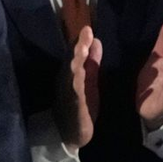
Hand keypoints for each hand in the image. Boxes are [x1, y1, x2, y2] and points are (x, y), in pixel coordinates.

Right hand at [56, 25, 101, 148]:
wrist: (67, 133)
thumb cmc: (79, 105)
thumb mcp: (87, 80)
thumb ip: (92, 62)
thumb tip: (95, 40)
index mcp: (73, 74)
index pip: (77, 55)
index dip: (82, 41)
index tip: (88, 28)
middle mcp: (68, 80)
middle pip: (73, 61)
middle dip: (79, 47)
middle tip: (86, 33)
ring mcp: (69, 93)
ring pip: (72, 74)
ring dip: (77, 61)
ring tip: (82, 49)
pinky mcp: (74, 106)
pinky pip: (76, 93)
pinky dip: (77, 83)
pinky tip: (79, 73)